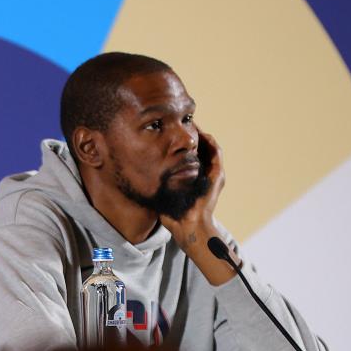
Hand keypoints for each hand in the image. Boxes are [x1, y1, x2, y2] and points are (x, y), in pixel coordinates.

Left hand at [158, 128, 224, 248]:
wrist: (187, 226)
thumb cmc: (171, 214)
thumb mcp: (160, 191)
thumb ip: (153, 181)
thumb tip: (132, 173)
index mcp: (192, 176)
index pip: (188, 154)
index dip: (180, 142)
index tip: (169, 132)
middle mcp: (204, 174)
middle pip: (199, 148)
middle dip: (191, 135)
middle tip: (181, 123)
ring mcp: (213, 175)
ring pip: (210, 147)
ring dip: (202, 134)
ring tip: (192, 123)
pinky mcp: (217, 176)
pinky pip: (216, 154)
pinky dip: (210, 143)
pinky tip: (201, 134)